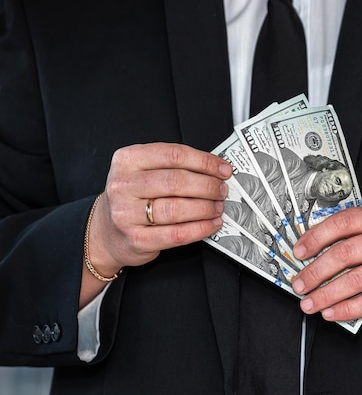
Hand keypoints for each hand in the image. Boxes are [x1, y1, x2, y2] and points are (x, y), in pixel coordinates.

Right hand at [81, 143, 231, 303]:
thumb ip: (174, 167)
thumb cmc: (133, 198)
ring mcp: (126, 214)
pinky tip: (211, 224)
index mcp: (127, 160)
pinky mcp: (136, 239)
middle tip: (222, 190)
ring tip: (218, 207)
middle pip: (176, 181)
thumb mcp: (143, 172)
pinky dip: (200, 229)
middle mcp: (123, 185)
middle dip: (207, 186)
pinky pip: (176, 234)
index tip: (223, 169)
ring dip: (205, 208)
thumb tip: (215, 169)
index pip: (173, 154)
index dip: (205, 161)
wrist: (105, 231)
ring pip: (177, 208)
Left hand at [292, 206, 361, 346]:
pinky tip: (331, 313)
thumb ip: (353, 235)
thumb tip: (311, 248)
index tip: (299, 252)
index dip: (316, 237)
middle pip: (345, 253)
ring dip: (326, 295)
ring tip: (310, 303)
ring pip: (354, 280)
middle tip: (300, 283)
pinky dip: (346, 309)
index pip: (343, 222)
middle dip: (315, 271)